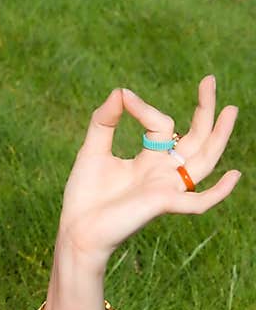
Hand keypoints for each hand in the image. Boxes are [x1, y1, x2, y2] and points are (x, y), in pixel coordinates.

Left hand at [57, 75, 240, 263]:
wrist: (76, 229)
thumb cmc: (85, 196)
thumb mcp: (92, 151)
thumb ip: (105, 122)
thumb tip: (120, 90)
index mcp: (148, 160)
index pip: (161, 125)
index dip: (145, 108)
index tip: (125, 97)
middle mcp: (163, 173)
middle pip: (195, 139)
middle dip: (204, 111)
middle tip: (210, 80)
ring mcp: (166, 188)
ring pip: (204, 161)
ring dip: (219, 137)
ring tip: (230, 109)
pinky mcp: (162, 204)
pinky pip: (198, 201)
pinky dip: (218, 192)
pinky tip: (234, 175)